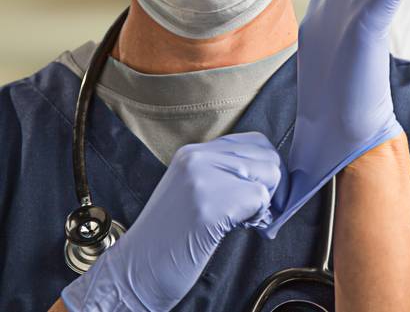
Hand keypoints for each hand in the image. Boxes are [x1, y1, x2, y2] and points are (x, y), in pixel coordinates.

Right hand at [61, 134, 280, 311]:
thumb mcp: (194, 189)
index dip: (264, 168)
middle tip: (249, 210)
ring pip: (269, 176)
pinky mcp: (211, 205)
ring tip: (238, 219)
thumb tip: (271, 171)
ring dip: (263, 202)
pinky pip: (260, 200)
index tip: (256, 190)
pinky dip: (256, 218)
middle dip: (269, 185)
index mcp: (192, 153)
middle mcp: (197, 159)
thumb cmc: (169, 236)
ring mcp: (203, 180)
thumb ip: (225, 173)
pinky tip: (233, 228)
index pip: (255, 142)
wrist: (135, 269)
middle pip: (267, 157)